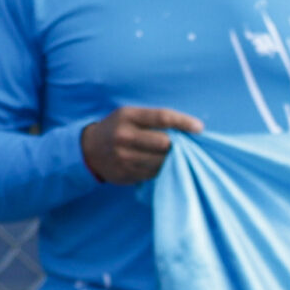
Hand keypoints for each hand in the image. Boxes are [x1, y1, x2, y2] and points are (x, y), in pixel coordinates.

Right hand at [80, 105, 202, 185]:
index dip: (184, 122)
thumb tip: (190, 129)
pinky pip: (154, 174)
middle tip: (180, 146)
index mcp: (127, 116)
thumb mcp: (130, 116)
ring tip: (169, 156)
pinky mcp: (126, 173)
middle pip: (165, 143)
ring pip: (161, 161)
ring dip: (171, 160)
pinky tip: (157, 165)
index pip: (162, 117)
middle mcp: (124, 135)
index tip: (200, 128)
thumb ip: (154, 120)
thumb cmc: (120, 129)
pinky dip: (161, 170)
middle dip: (176, 145)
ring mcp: (124, 156)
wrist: (89, 149)